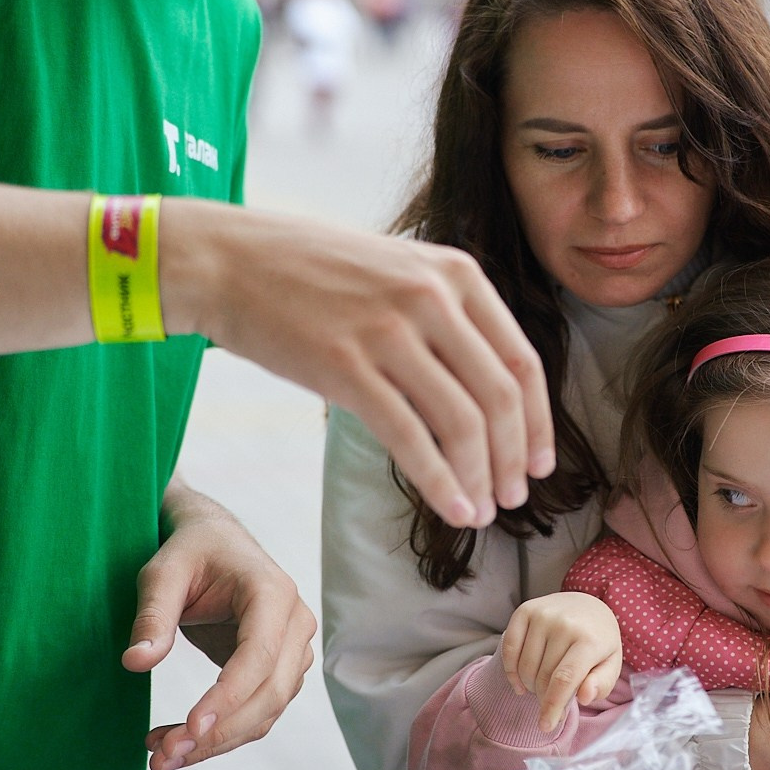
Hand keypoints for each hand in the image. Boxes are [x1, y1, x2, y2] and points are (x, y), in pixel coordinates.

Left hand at [124, 481, 316, 769]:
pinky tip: (178, 740)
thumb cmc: (191, 551)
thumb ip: (152, 615)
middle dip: (219, 733)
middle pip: (269, 693)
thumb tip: (136, 663)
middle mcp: (294, 623)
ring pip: (266, 712)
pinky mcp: (278, 670)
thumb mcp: (162, 573)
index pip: (259, 656)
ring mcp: (292, 649)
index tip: (189, 729)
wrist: (213, 542)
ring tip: (162, 756)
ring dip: (218, 742)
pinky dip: (221, 734)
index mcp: (273, 592)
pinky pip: (257, 712)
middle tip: (164, 756)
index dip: (227, 698)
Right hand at [160, 200, 553, 530]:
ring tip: (483, 510)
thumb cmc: (309, 269)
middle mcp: (431, 297)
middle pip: (500, 397)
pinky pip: (410, 437)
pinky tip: (452, 508)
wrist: (228, 259)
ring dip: (481, 477)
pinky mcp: (345, 366)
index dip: (539, 421)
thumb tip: (481, 390)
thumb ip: (444, 314)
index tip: (541, 461)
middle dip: (516, 457)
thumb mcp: (396, 268)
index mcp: (455, 272)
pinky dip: (440, 482)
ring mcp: (389, 331)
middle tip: (516, 495)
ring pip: (462, 423)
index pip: (522, 360)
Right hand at [500, 593, 624, 732]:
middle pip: (543, 676)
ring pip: (525, 666)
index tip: (545, 726)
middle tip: (552, 702)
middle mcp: (564, 623)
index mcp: (590, 639)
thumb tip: (585, 696)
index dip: (552, 706)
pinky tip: (520, 682)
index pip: (564, 679)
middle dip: (544, 698)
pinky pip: (509, 649)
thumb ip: (601, 684)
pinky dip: (511, 671)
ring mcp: (543, 615)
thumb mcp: (611, 664)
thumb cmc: (598, 642)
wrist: (587, 605)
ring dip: (529, 685)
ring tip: (541, 686)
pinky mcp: (525, 611)